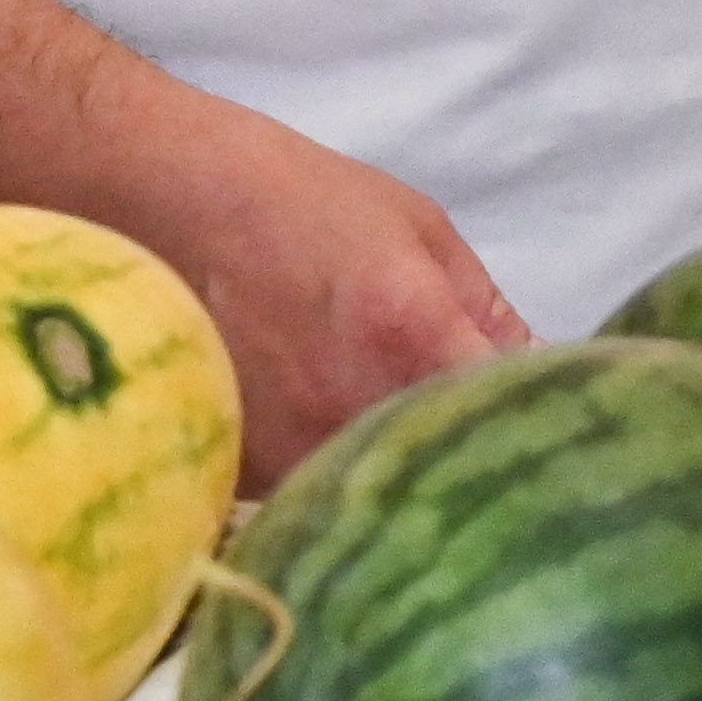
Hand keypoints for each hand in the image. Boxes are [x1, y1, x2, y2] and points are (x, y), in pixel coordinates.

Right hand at [127, 104, 534, 484]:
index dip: (536, 424)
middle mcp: (353, 407)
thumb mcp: (419, 231)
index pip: (506, 414)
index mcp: (413, 338)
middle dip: (474, 459)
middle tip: (481, 441)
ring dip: (410, 479)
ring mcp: (290, 449)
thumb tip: (543, 372)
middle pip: (446, 469)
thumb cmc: (299, 203)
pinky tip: (346, 455)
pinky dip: (343, 483)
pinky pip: (318, 497)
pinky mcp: (239, 474)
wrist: (157, 206)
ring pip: (382, 492)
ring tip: (413, 450)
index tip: (544, 421)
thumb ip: (486, 309)